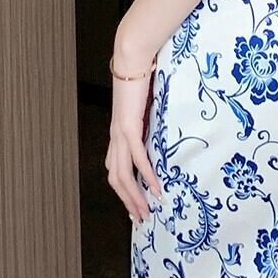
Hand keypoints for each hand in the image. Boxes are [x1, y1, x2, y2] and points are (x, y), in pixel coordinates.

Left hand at [106, 63, 162, 224]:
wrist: (132, 58)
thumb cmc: (140, 77)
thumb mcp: (146, 106)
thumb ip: (149, 121)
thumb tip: (162, 130)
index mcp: (117, 134)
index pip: (116, 170)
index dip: (124, 191)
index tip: (136, 206)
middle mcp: (115, 137)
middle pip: (116, 179)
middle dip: (128, 201)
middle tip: (141, 219)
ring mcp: (120, 133)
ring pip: (122, 174)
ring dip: (134, 195)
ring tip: (147, 211)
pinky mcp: (129, 126)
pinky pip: (137, 158)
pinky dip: (146, 175)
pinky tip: (155, 187)